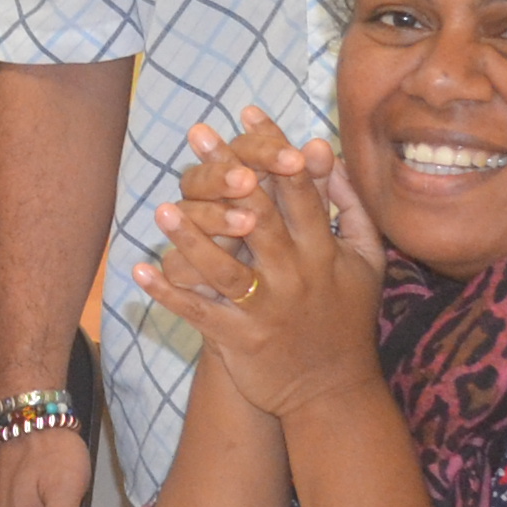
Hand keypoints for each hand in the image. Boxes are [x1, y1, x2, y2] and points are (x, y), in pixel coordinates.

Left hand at [138, 112, 389, 422]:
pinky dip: (170, 293)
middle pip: (259, 217)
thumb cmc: (348, 317)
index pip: (299, 191)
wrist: (334, 393)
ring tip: (163, 207)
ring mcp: (266, 309)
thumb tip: (326, 152)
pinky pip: (200, 312)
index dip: (274, 150)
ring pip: (225, 268)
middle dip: (228, 175)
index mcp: (325, 251)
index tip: (248, 114)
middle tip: (198, 137)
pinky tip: (140, 271)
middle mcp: (296, 276)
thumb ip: (350, 207)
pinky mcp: (240, 339)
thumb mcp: (366, 260)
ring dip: (192, 238)